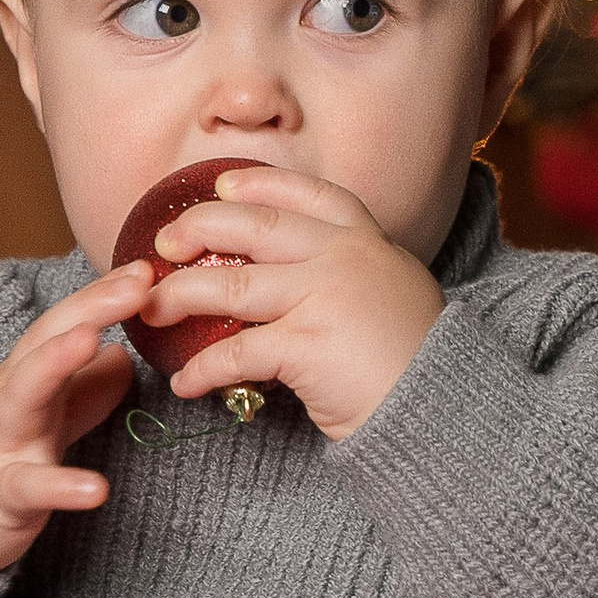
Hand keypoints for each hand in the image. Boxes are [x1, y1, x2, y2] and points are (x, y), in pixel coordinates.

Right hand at [0, 265, 153, 575]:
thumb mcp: (37, 421)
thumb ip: (81, 393)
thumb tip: (124, 357)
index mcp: (24, 379)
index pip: (63, 325)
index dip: (102, 297)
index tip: (144, 268)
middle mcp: (9, 400)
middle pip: (42, 342)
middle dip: (88, 307)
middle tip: (137, 282)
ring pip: (22, 396)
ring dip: (54, 362)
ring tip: (92, 339)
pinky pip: (28, 488)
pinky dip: (61, 488)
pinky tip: (96, 490)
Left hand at [145, 168, 440, 440]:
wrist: (447, 411)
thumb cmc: (417, 363)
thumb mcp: (395, 293)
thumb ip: (352, 274)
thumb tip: (296, 278)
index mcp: (368, 241)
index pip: (310, 194)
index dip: (261, 186)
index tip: (223, 185)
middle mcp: (344, 257)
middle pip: (254, 227)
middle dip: (199, 227)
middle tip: (164, 243)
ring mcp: (324, 297)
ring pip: (230, 284)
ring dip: (180, 296)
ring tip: (151, 308)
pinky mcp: (306, 345)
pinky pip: (235, 352)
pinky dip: (201, 370)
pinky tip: (184, 383)